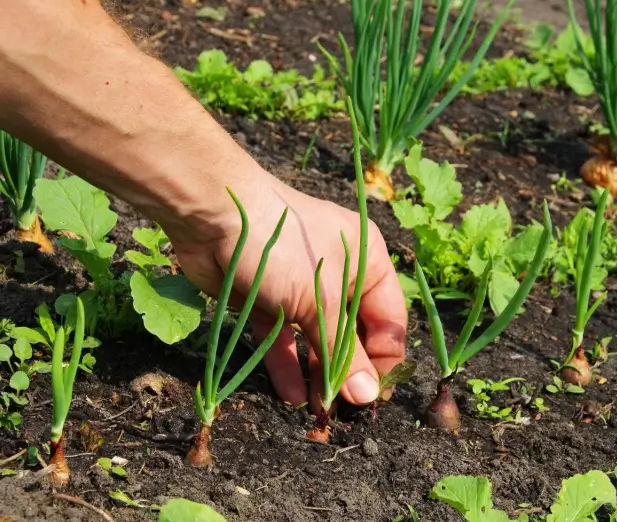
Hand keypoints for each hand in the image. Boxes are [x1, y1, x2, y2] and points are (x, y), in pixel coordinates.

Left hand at [168, 168, 406, 411]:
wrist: (216, 215)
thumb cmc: (286, 249)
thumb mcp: (322, 300)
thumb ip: (343, 351)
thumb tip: (366, 396)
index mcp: (368, 262)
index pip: (388, 320)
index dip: (385, 361)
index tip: (376, 399)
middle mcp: (340, 275)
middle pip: (352, 333)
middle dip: (348, 372)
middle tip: (344, 413)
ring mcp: (302, 288)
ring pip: (317, 338)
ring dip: (318, 374)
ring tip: (317, 412)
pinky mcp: (269, 300)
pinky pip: (284, 338)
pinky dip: (287, 364)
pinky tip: (290, 396)